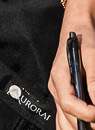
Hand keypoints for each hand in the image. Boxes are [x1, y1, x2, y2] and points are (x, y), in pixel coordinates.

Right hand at [50, 0, 94, 124]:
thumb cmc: (84, 39)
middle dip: (85, 123)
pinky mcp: (65, 95)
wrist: (78, 28)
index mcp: (59, 77)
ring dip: (78, 126)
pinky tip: (83, 125)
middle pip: (67, 117)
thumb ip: (93, 81)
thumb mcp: (92, 56)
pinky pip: (65, 118)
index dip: (85, 113)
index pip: (68, 103)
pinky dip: (74, 124)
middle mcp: (57, 88)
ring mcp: (60, 93)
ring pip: (63, 122)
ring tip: (91, 124)